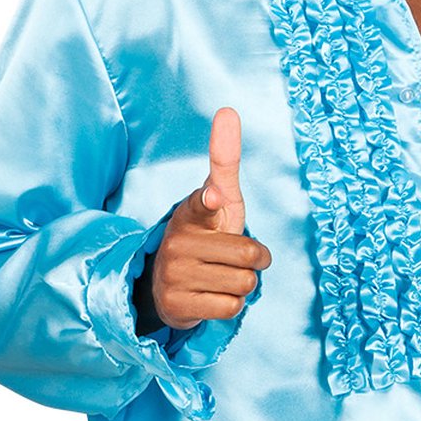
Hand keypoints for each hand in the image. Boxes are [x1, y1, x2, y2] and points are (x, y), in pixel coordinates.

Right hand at [152, 106, 270, 329]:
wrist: (165, 283)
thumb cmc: (206, 235)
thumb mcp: (219, 200)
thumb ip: (225, 162)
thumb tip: (227, 111)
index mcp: (193, 210)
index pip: (205, 198)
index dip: (214, 199)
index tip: (215, 196)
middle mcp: (178, 240)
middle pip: (250, 257)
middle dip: (254, 263)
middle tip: (233, 259)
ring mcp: (174, 273)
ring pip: (244, 286)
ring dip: (243, 286)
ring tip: (220, 277)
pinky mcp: (175, 304)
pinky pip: (231, 308)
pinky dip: (231, 306)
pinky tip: (211, 296)